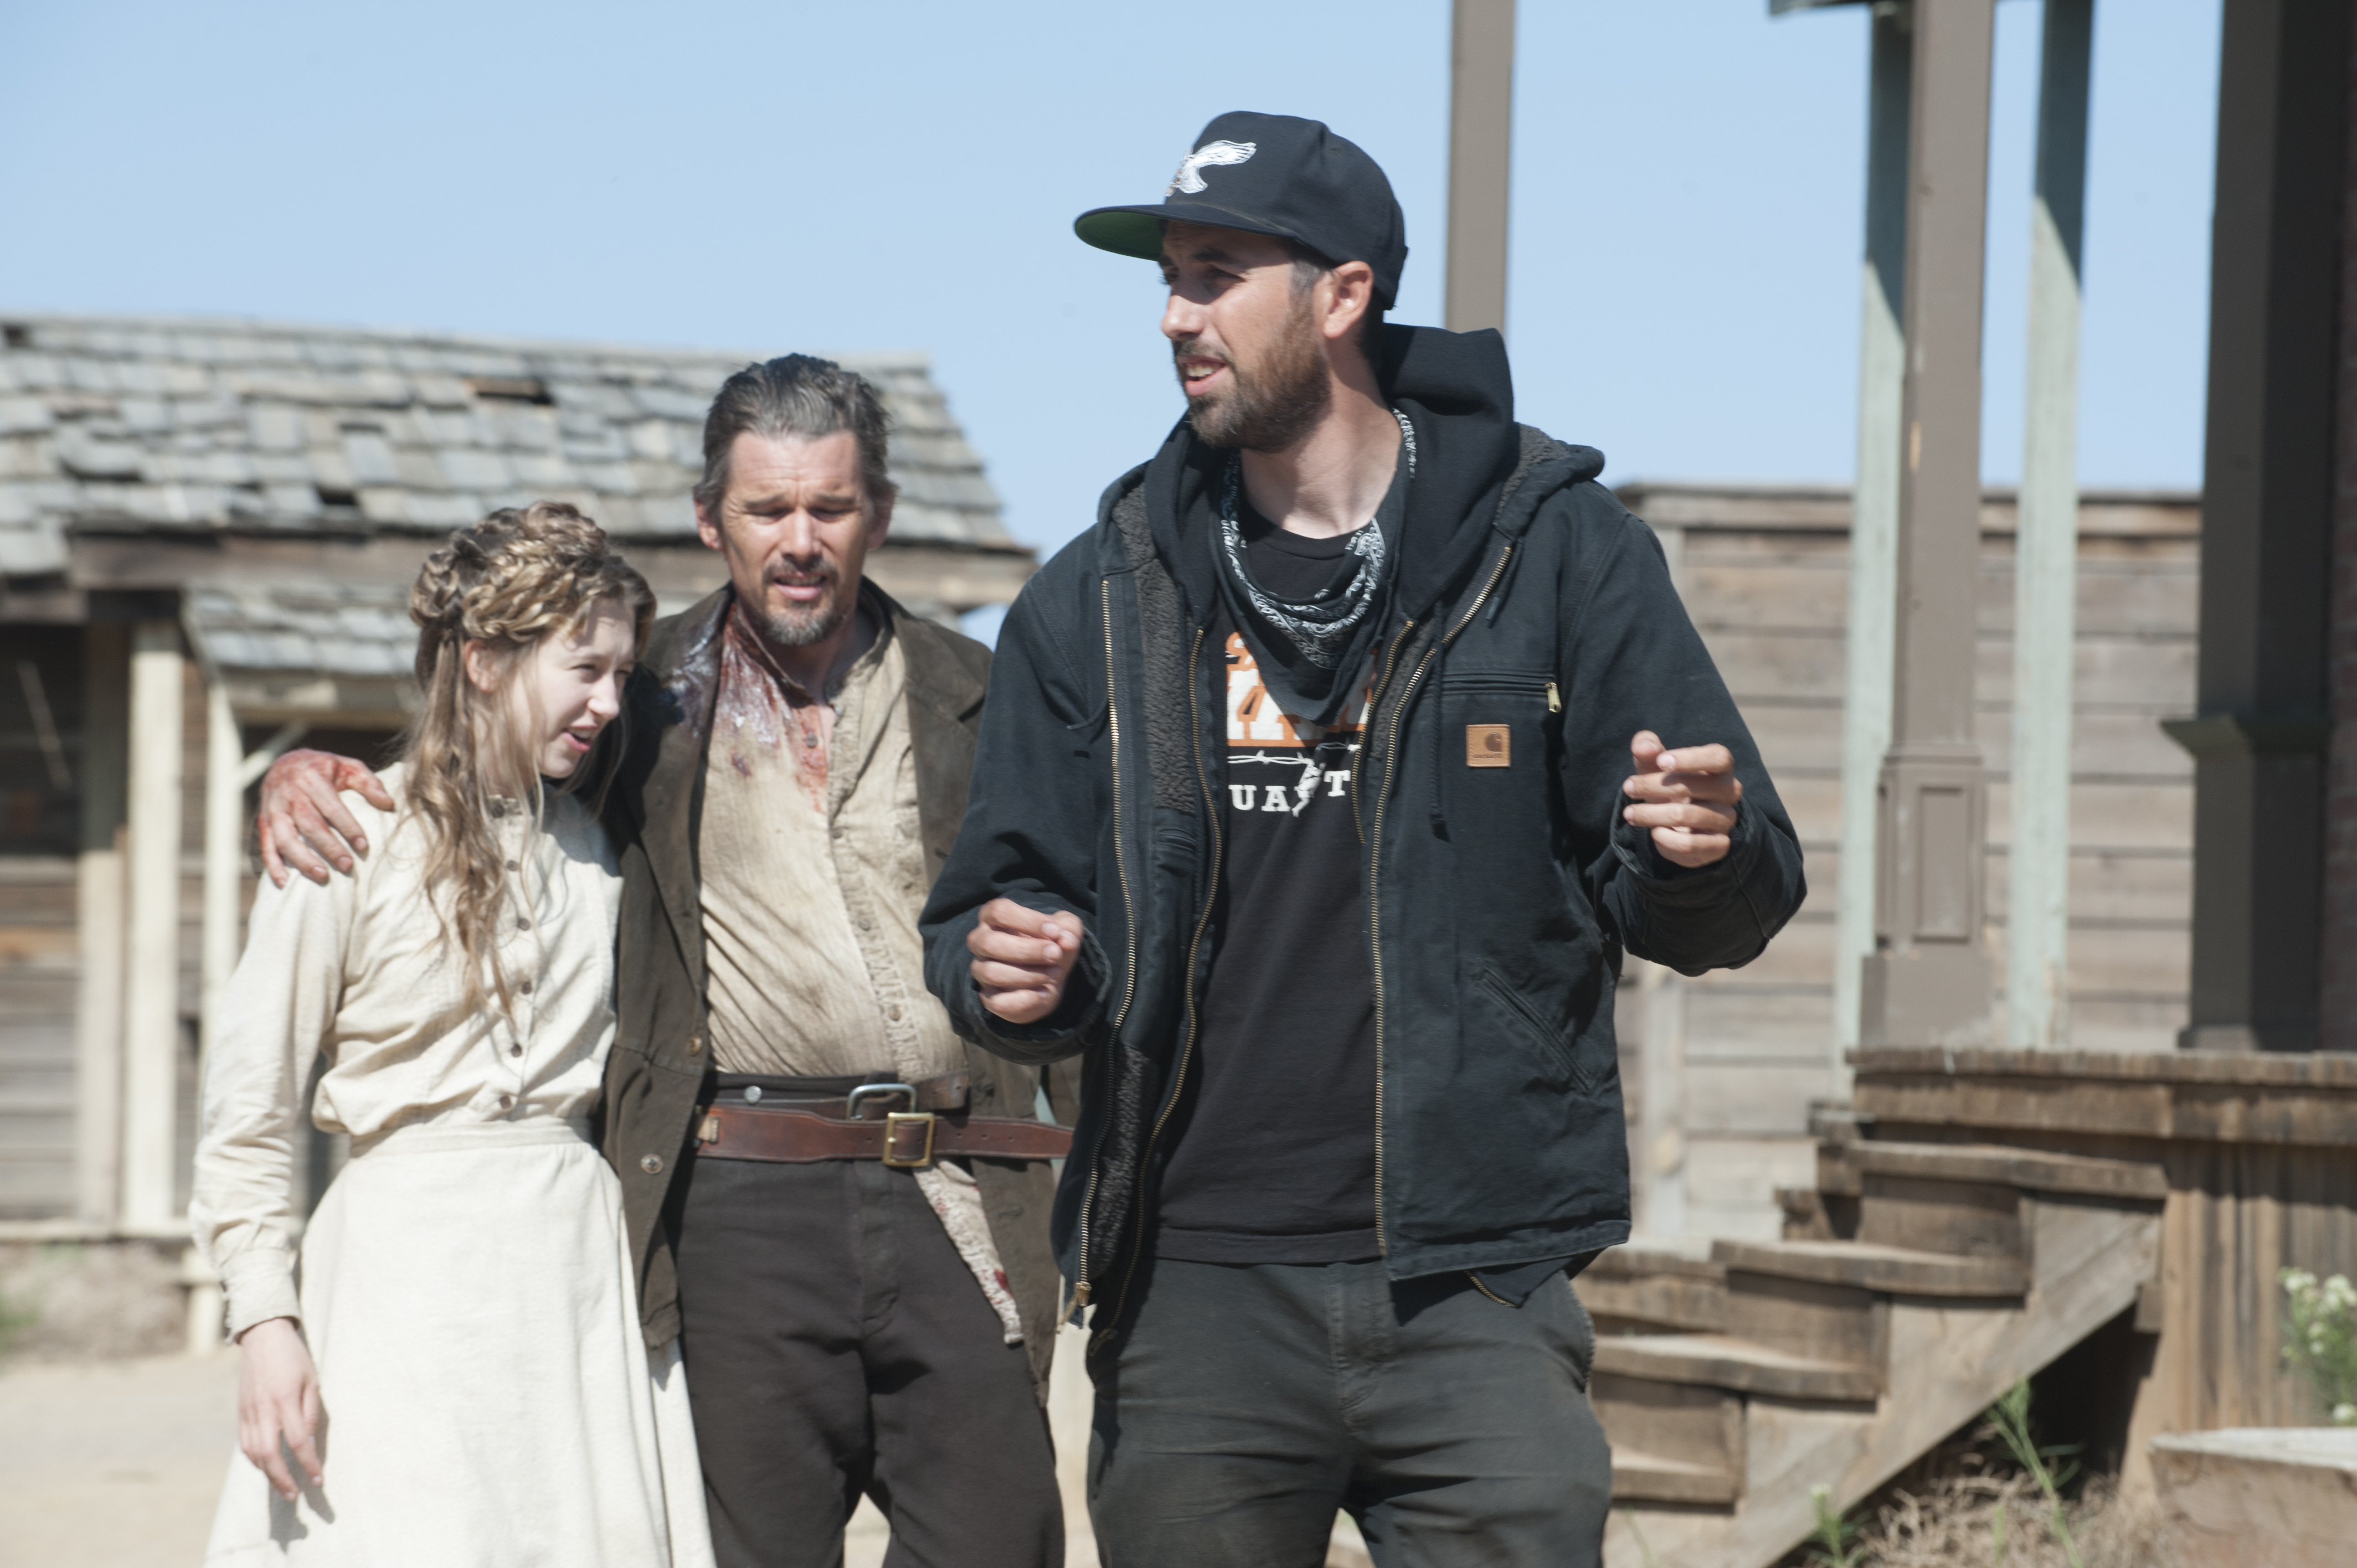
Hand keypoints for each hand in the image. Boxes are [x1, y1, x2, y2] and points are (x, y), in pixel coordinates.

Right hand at [236, 1316, 322, 1500]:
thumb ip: (310, 1412)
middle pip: (270, 1454)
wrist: (263, 1337)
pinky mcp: (240, 1413)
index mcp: (285, 1400)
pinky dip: (255, 1460)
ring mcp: (248, 1412)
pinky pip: (244, 1444)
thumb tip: (308, 1442)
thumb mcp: (311, 1380)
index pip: (298, 1441)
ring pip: (254, 1453)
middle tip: (295, 1495)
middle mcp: (263, 1409)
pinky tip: (266, 1467)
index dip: (308, 1463)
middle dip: (282, 1479)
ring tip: (282, 1487)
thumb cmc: (293, 1357)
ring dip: (267, 1474)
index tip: (318, 1479)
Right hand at [257, 749, 393, 886]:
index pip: (332, 807)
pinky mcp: (264, 821)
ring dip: (303, 860)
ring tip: (323, 877)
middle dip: (329, 848)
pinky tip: (285, 882)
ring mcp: (273, 808)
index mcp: (313, 778)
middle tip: (348, 866)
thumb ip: (369, 783)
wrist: (285, 761)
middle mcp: (290, 793)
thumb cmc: (324, 768)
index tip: (364, 846)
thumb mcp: (349, 766)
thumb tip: (389, 804)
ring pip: (285, 838)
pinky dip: (273, 865)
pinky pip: (266, 845)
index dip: (348, 827)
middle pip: (309, 825)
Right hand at [968, 899, 1083, 1025]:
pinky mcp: (988, 997)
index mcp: (993, 917)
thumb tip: (1067, 940)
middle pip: (991, 943)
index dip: (1028, 921)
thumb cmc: (1050, 945)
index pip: (999, 912)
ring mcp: (981, 970)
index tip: (1055, 931)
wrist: (1049, 979)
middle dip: (1028, 950)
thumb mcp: (1065, 931)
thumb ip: (1068, 929)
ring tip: (1055, 973)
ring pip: (993, 973)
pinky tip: (1044, 992)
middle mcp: (981, 942)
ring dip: (1029, 974)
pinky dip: (1025, 999)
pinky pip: (998, 1002)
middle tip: (1056, 954)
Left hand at [1622, 731, 1741, 868]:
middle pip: (1695, 787)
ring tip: (1630, 813)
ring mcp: (1726, 819)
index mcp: (1720, 767)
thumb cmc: (1668, 784)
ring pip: (1687, 816)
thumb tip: (1643, 747)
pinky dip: (1664, 839)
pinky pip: (1689, 844)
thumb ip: (1648, 748)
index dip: (1691, 758)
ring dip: (1651, 815)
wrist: (1677, 823)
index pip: (1719, 757)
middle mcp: (1729, 792)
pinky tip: (1654, 832)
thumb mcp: (1655, 764)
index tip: (1661, 761)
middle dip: (1654, 786)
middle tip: (1628, 787)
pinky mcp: (1718, 846)